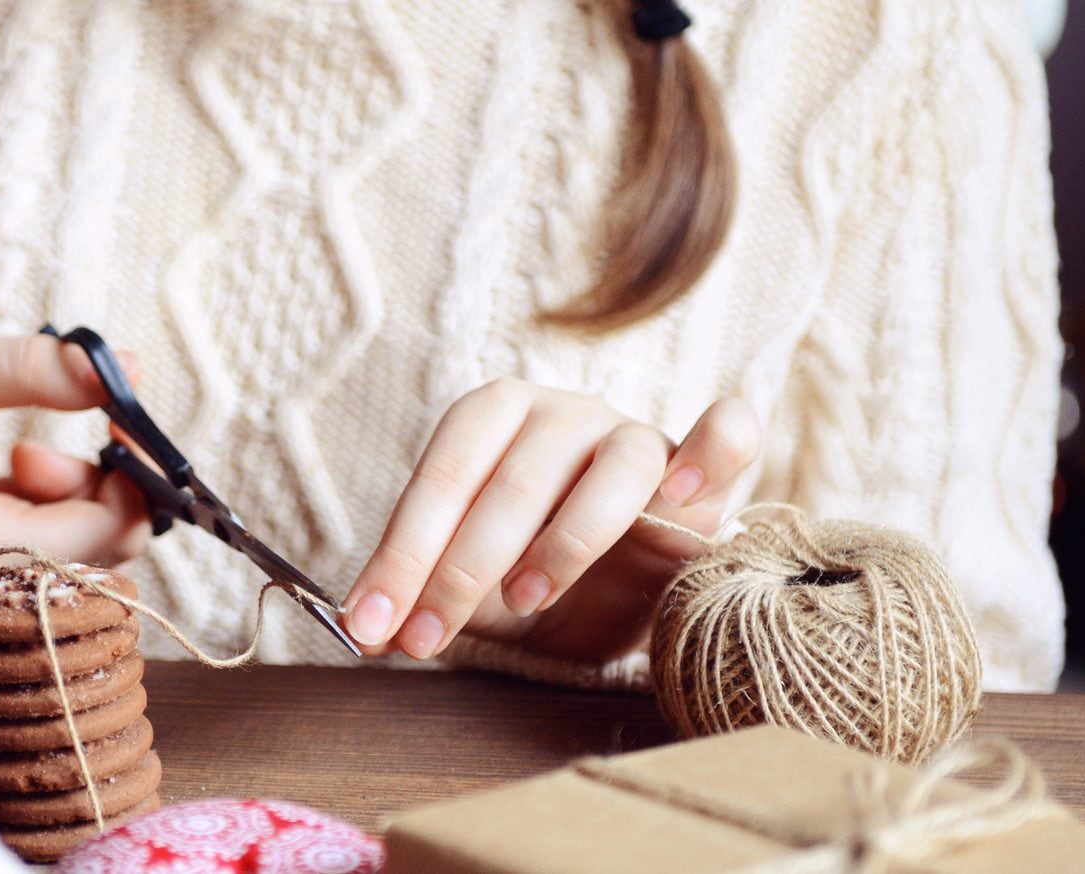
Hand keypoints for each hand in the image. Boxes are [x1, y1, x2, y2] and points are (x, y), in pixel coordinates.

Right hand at [0, 336, 150, 647]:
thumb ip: (35, 369)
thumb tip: (134, 368)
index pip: (110, 530)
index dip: (131, 469)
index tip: (115, 415)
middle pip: (105, 561)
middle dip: (92, 492)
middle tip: (30, 450)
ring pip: (76, 579)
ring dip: (64, 517)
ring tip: (6, 472)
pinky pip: (39, 594)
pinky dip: (37, 544)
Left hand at [340, 379, 758, 661]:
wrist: (618, 596)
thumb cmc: (531, 579)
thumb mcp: (468, 592)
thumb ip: (419, 598)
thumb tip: (361, 627)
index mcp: (489, 419)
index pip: (439, 478)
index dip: (401, 554)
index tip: (373, 623)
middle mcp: (558, 414)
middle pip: (510, 479)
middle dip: (458, 568)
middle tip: (426, 637)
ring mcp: (630, 433)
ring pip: (608, 472)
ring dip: (564, 541)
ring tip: (526, 599)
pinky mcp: (698, 465)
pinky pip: (723, 437)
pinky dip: (710, 449)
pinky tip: (680, 492)